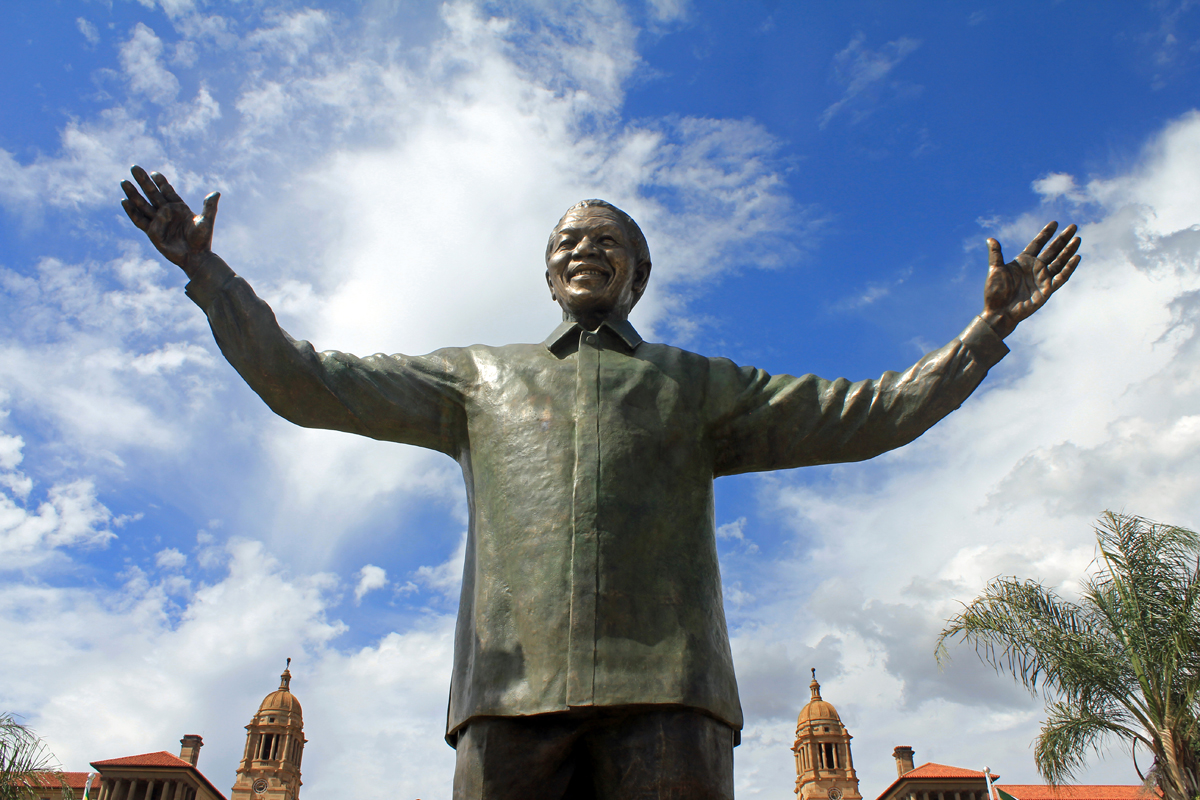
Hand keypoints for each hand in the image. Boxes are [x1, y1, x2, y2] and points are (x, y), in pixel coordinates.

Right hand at [120, 165, 219, 275]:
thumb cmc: (202, 240)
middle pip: (152, 193)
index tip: (153, 173)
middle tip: (134, 167)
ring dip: (133, 193)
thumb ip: (209, 207)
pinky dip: (131, 211)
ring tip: (124, 182)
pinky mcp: (152, 232)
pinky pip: (139, 220)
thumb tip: (216, 192)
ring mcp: (158, 221)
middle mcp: (166, 212)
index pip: (167, 190)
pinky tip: (124, 202)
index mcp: (178, 207)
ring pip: (142, 204)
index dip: (160, 181)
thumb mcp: (206, 221)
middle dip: (143, 181)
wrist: (196, 257)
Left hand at [981, 221, 1079, 338]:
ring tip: (1077, 238)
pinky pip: (1061, 277)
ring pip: (1060, 261)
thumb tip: (990, 239)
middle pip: (1052, 250)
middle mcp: (1035, 268)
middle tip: (1074, 226)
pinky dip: (1069, 268)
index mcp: (1023, 262)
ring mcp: (1042, 278)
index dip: (1046, 234)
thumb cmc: (995, 292)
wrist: (999, 312)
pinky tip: (1077, 257)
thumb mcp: (995, 270)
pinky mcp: (1047, 289)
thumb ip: (996, 254)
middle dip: (1062, 239)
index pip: (1037, 244)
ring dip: (1069, 250)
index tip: (1055, 223)